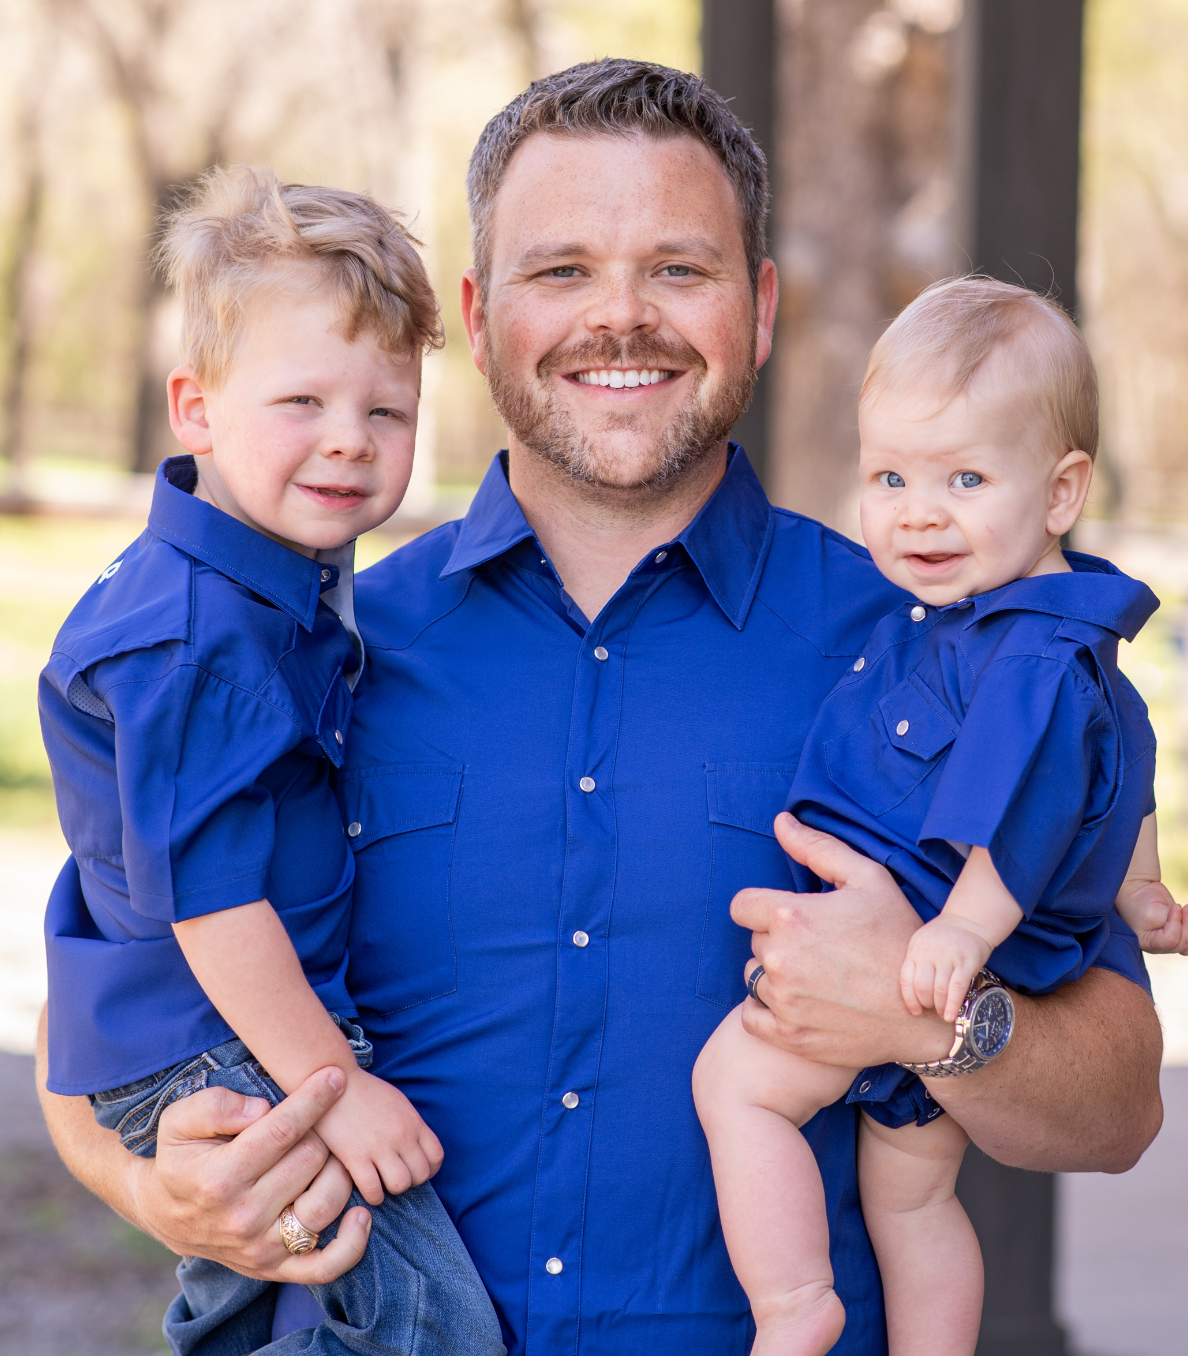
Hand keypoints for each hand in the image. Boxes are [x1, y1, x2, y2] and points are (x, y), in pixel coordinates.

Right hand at [138, 1066, 368, 1281]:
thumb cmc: (181, 1158)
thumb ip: (215, 1105)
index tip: (335, 1076)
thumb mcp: (178, 1120)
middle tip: (315, 1122)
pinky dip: (352, 1244)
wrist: (165, 1214)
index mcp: (220, 1178)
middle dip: (319, 1131)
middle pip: (311, 1159)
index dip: (314, 1099)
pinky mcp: (276, 1269)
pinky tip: (361, 1214)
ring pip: (327, 1202)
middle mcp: (243, 1218)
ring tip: (330, 1154)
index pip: (282, 1131)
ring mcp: (261, 1248)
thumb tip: (260, 1110)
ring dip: (338, 1171)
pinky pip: (326, 1266)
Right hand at [314, 1068, 443, 1205]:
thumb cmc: (364, 1092)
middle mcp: (401, 1135)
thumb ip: (410, 1124)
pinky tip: (367, 1187)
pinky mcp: (355, 1156)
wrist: (333, 1080)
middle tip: (395, 1176)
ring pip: (400, 1184)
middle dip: (410, 1180)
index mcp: (413, 1121)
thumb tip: (416, 1148)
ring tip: (382, 1182)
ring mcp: (379, 1146)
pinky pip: (373, 1190)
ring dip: (392, 1188)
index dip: (429, 1169)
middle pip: (421, 1174)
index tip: (415, 1170)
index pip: (436, 1156)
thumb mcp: (397, 1102)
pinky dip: (373, 1195)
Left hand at [733, 814, 953, 1068]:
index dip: (764, 909)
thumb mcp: (868, 880)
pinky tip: (804, 1004)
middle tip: (819, 950)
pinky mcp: (787, 1035)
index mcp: (791, 917)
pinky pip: (752, 1016)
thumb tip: (780, 822)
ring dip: (775, 977)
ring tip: (816, 978)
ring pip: (754, 978)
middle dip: (779, 942)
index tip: (790, 919)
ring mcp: (782, 1000)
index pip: (742, 907)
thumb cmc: (899, 937)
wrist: (926, 1013)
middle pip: (755, 942)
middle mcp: (780, 959)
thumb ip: (818, 848)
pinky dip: (770, 1012)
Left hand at [900, 916, 990, 1020]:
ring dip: (940, 1007)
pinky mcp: (965, 961)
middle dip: (927, 1003)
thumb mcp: (923, 943)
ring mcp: (947, 956)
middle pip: (922, 987)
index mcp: (915, 949)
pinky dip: (953, 1004)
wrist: (969, 920)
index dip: (910, 999)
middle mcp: (929, 953)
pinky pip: (957, 987)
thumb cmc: (944, 937)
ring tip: (944, 1014)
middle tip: (934, 1009)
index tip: (915, 1011)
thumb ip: (917, 962)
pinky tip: (952, 1015)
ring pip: (939, 990)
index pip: (906, 979)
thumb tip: (914, 994)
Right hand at [1116, 880, 1187, 954]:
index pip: (1170, 940)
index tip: (1175, 906)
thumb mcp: (1154, 912)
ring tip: (1186, 909)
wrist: (1139, 890)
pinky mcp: (1176, 933)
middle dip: (1186, 925)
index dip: (1176, 923)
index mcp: (1148, 943)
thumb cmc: (1140, 901)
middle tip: (1183, 907)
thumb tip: (1187, 924)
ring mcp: (1168, 941)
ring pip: (1187, 943)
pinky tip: (1186, 912)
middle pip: (1181, 944)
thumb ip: (1172, 922)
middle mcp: (1159, 946)